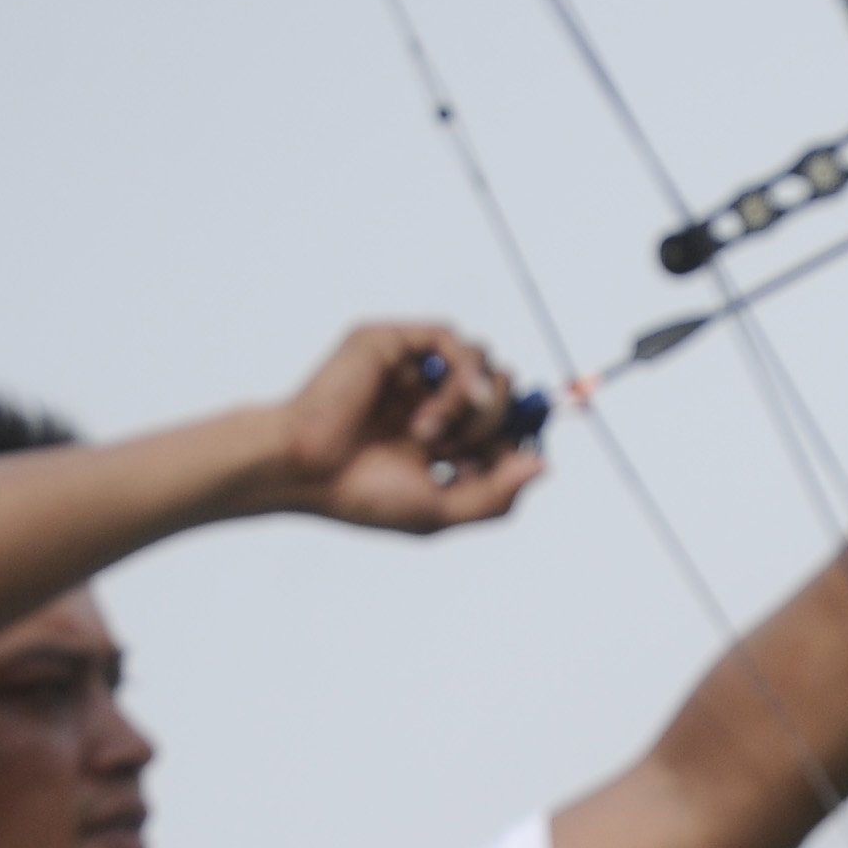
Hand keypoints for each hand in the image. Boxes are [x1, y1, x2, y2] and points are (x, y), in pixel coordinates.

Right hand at [263, 325, 542, 533]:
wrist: (304, 471)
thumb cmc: (362, 495)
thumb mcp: (443, 509)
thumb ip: (497, 495)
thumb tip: (543, 466)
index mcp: (444, 439)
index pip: (508, 425)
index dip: (526, 436)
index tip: (524, 455)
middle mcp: (432, 400)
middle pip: (504, 392)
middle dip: (496, 425)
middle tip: (454, 452)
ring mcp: (413, 371)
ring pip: (486, 363)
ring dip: (473, 405)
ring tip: (428, 434)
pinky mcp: (393, 344)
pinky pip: (453, 338)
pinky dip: (461, 373)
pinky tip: (442, 408)